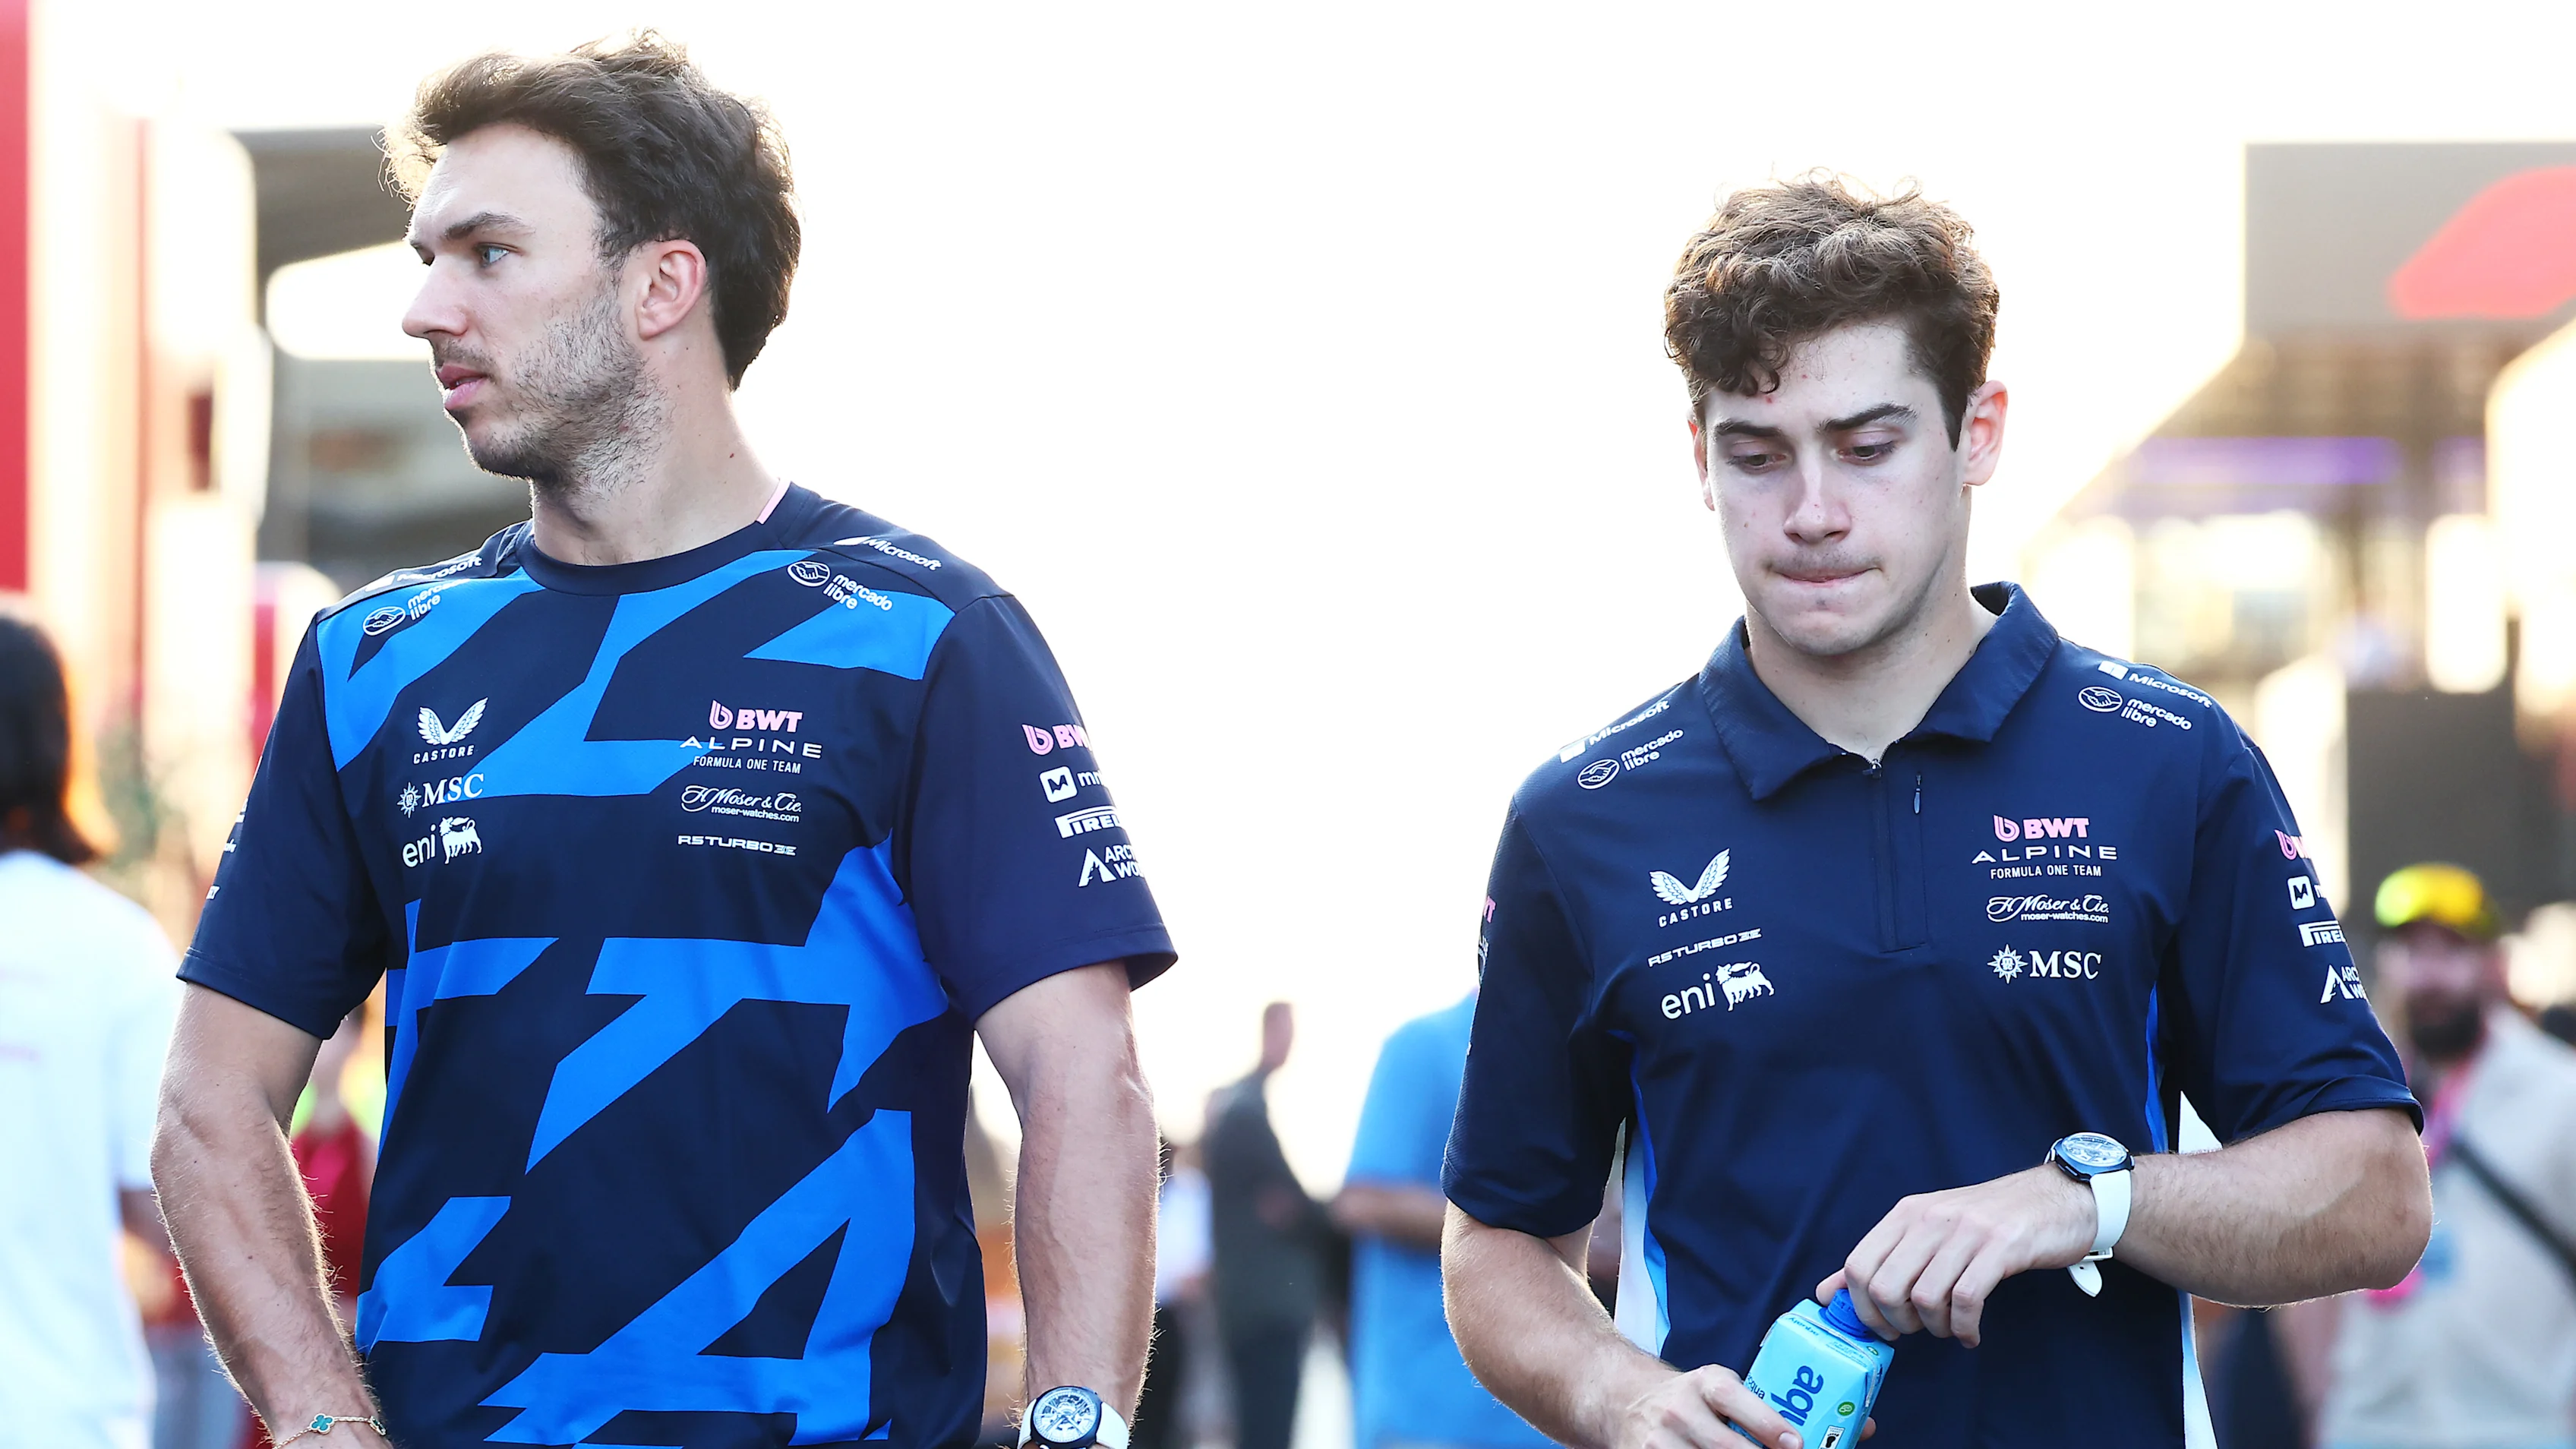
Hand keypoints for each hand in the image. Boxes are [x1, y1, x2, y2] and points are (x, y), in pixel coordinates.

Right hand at [1605, 1365, 1871, 1448]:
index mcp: (1707, 1383)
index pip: (1737, 1401)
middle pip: (1727, 1448)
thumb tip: (1865, 1427)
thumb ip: (1782, 1410)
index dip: (1768, 1424)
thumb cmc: (1697, 1400)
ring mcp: (1660, 1441)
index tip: (1796, 1444)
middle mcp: (1680, 1409)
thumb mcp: (1729, 1391)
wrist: (1625, 1400)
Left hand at [1818, 1165, 2093, 1346]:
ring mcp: (1965, 1231)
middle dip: (1897, 1323)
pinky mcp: (2000, 1248)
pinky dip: (1964, 1328)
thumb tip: (1826, 1291)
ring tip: (1949, 1329)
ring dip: (1934, 1328)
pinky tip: (1970, 1333)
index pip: (1857, 1266)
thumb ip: (1880, 1260)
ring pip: (1924, 1298)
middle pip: (1885, 1287)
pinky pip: (1966, 1300)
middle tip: (1917, 1330)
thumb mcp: (1928, 1231)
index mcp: (1905, 1214)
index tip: (1882, 1327)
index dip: (1862, 1308)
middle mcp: (1929, 1218)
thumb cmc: (1989, 1222)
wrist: (2056, 1198)